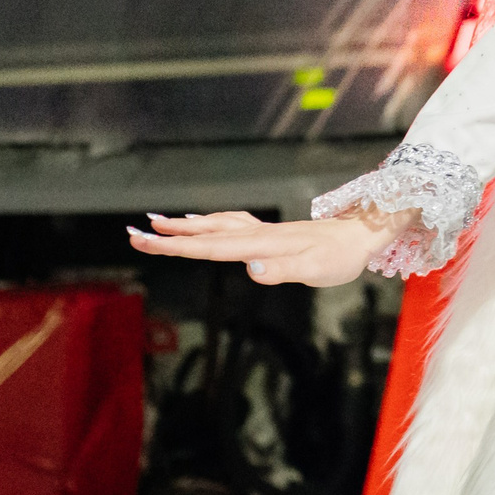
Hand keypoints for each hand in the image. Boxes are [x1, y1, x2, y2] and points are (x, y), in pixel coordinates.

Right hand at [128, 209, 409, 286]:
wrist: (362, 233)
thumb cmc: (341, 256)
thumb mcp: (316, 270)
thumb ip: (283, 271)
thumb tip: (250, 270)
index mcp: (261, 245)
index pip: (210, 248)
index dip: (175, 247)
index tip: (144, 243)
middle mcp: (257, 234)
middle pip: (205, 234)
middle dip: (168, 236)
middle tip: (132, 233)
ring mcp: (262, 231)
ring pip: (215, 225)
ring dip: (184, 226)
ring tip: (155, 223)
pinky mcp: (269, 232)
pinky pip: (230, 224)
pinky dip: (208, 223)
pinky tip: (200, 223)